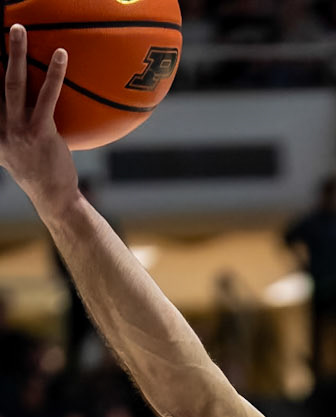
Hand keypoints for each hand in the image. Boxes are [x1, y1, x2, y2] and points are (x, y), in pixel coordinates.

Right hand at [1, 27, 77, 218]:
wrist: (53, 198)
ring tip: (19, 30)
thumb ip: (5, 130)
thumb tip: (11, 111)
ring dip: (16, 54)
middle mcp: (1, 129)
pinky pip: (47, 97)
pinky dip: (54, 74)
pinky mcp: (41, 132)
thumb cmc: (38, 172)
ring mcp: (19, 130)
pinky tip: (61, 56)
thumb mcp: (13, 151)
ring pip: (13, 84)